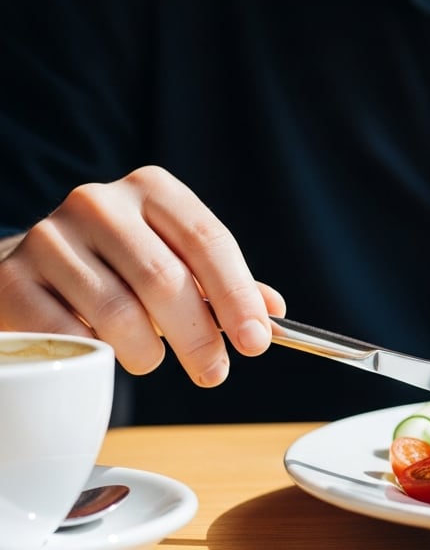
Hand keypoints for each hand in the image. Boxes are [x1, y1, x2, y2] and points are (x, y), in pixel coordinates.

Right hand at [0, 165, 284, 385]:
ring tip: (151, 359)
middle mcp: (99, 203)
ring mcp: (50, 238)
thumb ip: (221, 284)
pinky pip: (69, 334)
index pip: (207, 241)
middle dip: (199, 335)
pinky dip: (96, 356)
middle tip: (214, 372)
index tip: (256, 342)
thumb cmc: (117, 268)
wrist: (28, 270)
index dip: (237, 296)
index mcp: (151, 189)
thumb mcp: (173, 260)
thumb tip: (271, 312)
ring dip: (147, 352)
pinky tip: (103, 356)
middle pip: (165, 279)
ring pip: (118, 312)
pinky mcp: (12, 279)